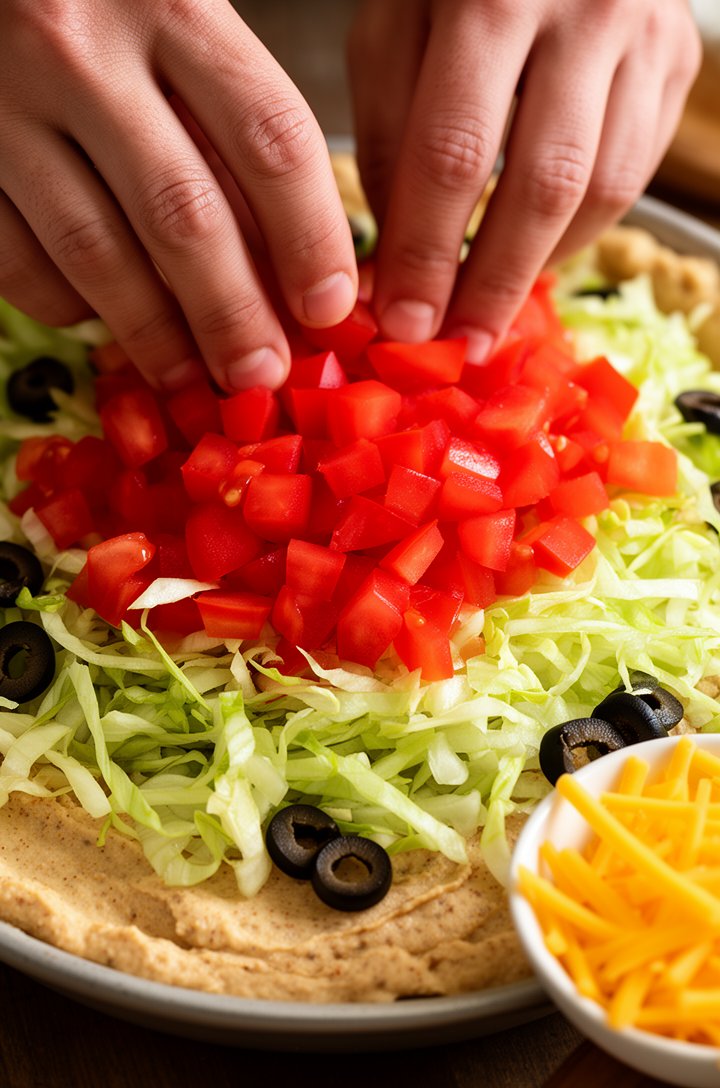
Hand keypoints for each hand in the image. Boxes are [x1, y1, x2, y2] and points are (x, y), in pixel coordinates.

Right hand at [0, 0, 356, 390]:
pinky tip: (103, 323)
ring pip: (96, 251)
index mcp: (169, 2)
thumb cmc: (100, 3)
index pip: (269, 140)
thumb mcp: (179, 24)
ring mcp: (5, 101)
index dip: (310, 237)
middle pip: (183, 214)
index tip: (330, 307)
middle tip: (261, 374)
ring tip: (191, 380)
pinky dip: (66, 307)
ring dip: (154, 333)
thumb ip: (230, 125)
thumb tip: (294, 268)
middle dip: (232, 313)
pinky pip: (16, 261)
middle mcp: (81, 50)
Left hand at [348, 0, 700, 359]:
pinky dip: (580, 228)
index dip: (428, 253)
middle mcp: (583, 8)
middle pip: (542, 185)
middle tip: (459, 346)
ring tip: (489, 307)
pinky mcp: (677, 59)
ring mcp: (644, 33)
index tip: (405, 323)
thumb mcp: (392, 33)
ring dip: (539, 264)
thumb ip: (389, 139)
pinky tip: (536, 247)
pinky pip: (632, 174)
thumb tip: (399, 264)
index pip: (453, 155)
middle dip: (492, 282)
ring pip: (600, 189)